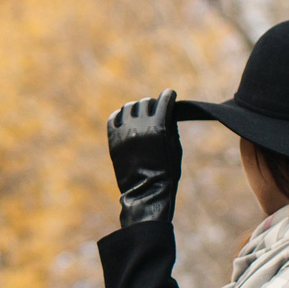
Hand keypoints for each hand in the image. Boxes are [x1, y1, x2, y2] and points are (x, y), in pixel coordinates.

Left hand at [106, 88, 181, 227]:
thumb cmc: (166, 172)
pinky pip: (113, 118)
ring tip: (140, 112)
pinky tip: (125, 117)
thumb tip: (167, 111)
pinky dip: (120, 115)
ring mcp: (124, 133)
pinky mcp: (113, 141)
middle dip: (152, 103)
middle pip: (145, 103)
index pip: (163, 101)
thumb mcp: (175, 147)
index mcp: (158, 127)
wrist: (146, 193)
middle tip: (155, 107)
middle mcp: (139, 127)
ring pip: (128, 108)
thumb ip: (170, 126)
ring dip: (136, 107)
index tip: (170, 94)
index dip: (169, 95)